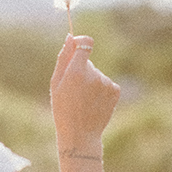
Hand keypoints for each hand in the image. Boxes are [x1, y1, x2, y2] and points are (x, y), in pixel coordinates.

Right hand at [50, 34, 119, 152]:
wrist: (80, 133)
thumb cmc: (63, 107)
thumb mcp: (56, 83)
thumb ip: (63, 58)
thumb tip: (70, 38)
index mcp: (76, 71)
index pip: (86, 42)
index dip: (81, 42)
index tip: (76, 45)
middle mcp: (94, 75)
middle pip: (88, 62)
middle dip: (80, 70)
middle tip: (73, 90)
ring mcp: (106, 83)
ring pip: (96, 73)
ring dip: (90, 81)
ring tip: (83, 99)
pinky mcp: (115, 90)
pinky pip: (105, 82)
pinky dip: (100, 89)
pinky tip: (93, 102)